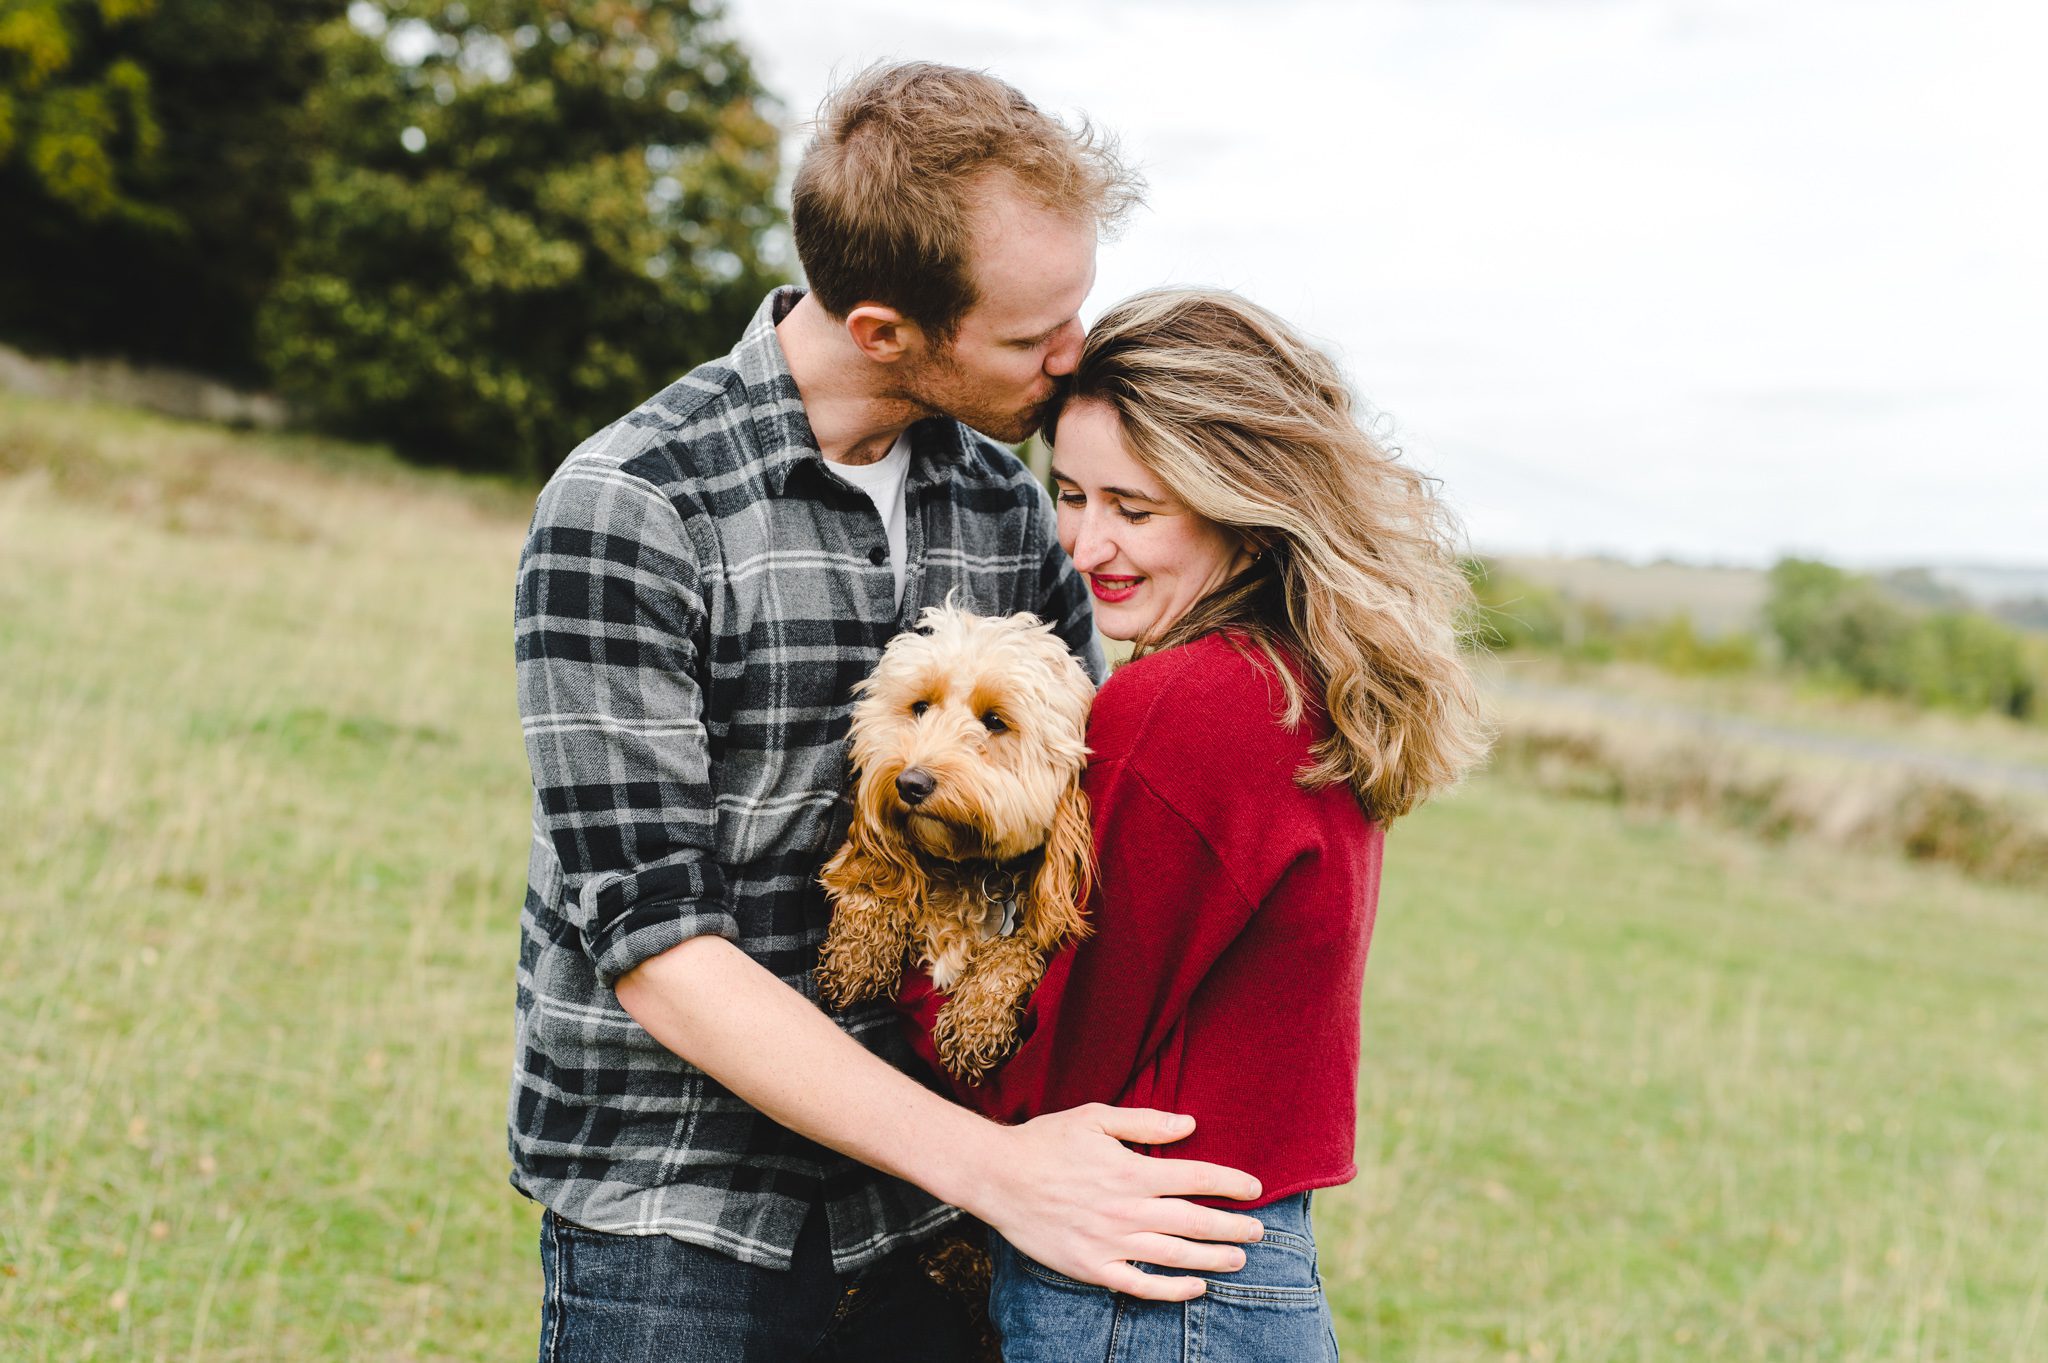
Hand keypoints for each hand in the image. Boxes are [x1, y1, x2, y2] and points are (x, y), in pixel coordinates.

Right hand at [963, 1104, 1264, 1300]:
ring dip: (1213, 1258)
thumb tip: (1190, 1124)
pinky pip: (1141, 1285)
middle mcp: (1126, 1209)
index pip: (1195, 1177)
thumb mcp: (1094, 1117)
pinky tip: (1195, 1286)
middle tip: (1259, 1232)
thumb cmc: (1046, 1142)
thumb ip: (1144, 1122)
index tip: (1254, 1187)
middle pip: (1194, 1221)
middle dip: (1233, 1227)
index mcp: (1130, 1170)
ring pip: (1175, 1256)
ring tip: (1239, 1259)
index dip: (1229, 1182)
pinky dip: (1173, 1289)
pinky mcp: (1092, 1267)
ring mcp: (1110, 1242)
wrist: (998, 1177)